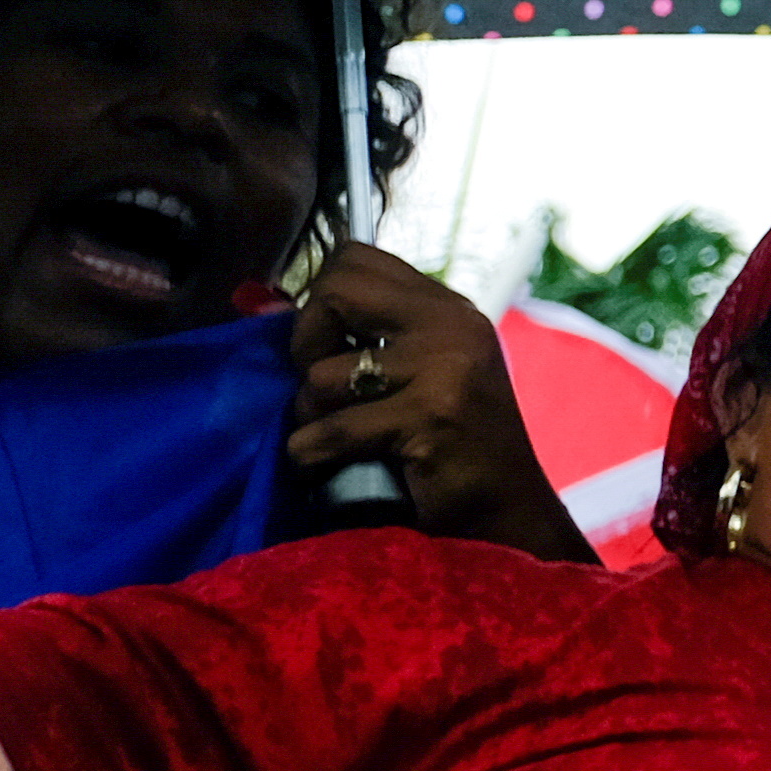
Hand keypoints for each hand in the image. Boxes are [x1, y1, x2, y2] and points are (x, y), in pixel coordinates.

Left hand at [287, 247, 582, 553]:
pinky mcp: (431, 418)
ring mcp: (445, 369)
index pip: (357, 257)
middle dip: (306, 341)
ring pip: (322, 375)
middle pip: (335, 289)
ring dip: (314, 416)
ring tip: (344, 439)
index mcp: (448, 309)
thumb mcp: (421, 372)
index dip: (322, 299)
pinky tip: (337, 467)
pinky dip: (315, 456)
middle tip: (324, 386)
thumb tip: (262, 306)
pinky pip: (329, 430)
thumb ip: (366, 334)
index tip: (331, 345)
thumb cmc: (454, 447)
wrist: (508, 512)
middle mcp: (452, 326)